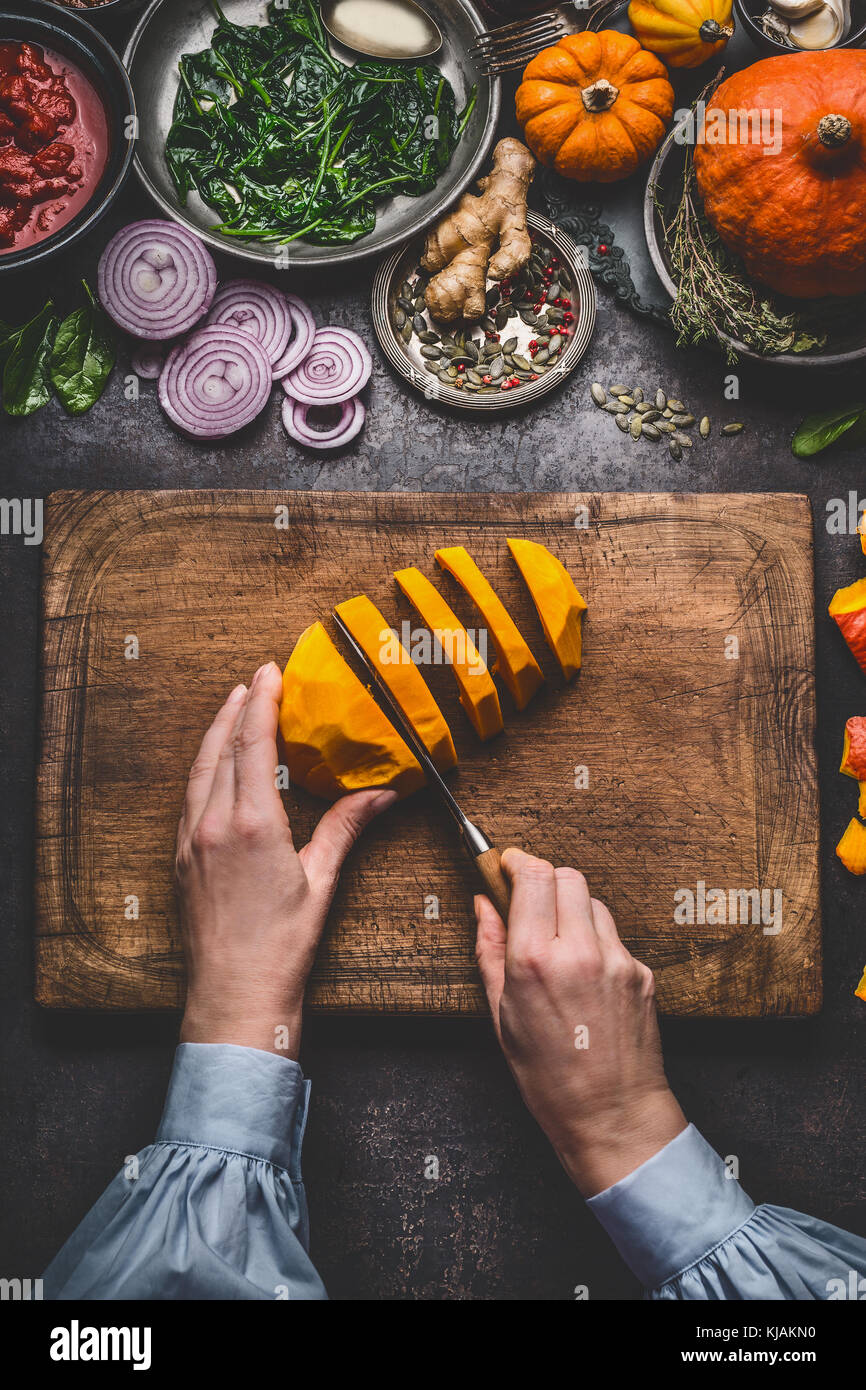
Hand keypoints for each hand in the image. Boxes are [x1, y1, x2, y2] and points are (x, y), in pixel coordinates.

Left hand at [175, 663, 396, 1058]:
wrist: (235, 996)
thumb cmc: (281, 948)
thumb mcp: (321, 881)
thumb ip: (346, 827)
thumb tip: (383, 792)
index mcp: (252, 824)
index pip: (252, 744)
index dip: (261, 703)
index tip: (271, 673)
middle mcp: (213, 825)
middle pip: (221, 748)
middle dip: (237, 708)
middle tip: (255, 680)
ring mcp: (191, 841)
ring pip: (200, 770)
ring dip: (216, 734)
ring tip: (232, 709)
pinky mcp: (181, 859)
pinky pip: (189, 798)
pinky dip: (204, 769)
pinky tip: (216, 767)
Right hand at [475, 849, 685, 1196]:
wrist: (612, 1116)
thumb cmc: (548, 1077)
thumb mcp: (501, 1016)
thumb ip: (490, 951)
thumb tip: (483, 906)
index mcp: (535, 961)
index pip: (533, 876)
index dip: (518, 862)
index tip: (507, 865)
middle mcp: (579, 952)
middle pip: (567, 876)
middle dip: (545, 880)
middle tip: (530, 902)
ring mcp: (618, 960)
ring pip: (593, 903)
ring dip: (572, 910)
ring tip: (558, 947)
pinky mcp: (642, 973)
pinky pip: (614, 937)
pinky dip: (596, 942)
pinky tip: (585, 978)